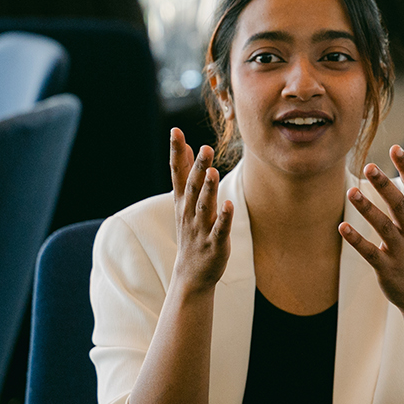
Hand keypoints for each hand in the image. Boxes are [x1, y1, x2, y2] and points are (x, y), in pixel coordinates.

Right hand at [167, 128, 232, 295]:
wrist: (191, 273)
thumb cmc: (191, 231)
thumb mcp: (184, 202)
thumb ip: (185, 174)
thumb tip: (185, 145)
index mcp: (182, 201)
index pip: (177, 172)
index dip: (176, 151)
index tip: (175, 131)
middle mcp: (189, 212)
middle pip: (193, 186)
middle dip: (197, 167)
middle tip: (205, 147)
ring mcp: (201, 228)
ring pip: (205, 206)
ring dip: (208, 189)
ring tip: (212, 172)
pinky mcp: (215, 243)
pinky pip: (220, 228)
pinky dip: (224, 217)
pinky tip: (229, 205)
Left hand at [340, 146, 403, 318]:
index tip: (396, 149)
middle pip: (400, 205)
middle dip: (385, 185)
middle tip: (369, 167)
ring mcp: (401, 251)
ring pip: (384, 227)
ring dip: (368, 209)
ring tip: (351, 192)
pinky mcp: (387, 268)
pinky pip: (370, 253)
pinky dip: (356, 240)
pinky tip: (342, 227)